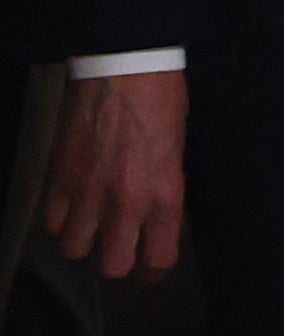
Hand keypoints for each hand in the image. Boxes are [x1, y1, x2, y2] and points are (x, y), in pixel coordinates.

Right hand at [38, 69, 188, 279]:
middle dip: (117, 259)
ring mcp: (87, 192)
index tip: (151, 267)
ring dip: (84, 239)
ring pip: (75, 249)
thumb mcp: (178, 148)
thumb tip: (157, 216)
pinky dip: (60, 218)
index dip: (155, 269)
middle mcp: (125, 201)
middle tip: (119, 245)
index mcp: (165, 193)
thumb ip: (166, 188)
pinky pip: (52, 222)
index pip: (159, 257)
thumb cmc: (161, 100)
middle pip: (113, 266)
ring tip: (93, 221)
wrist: (123, 67)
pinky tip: (72, 204)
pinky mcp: (58, 178)